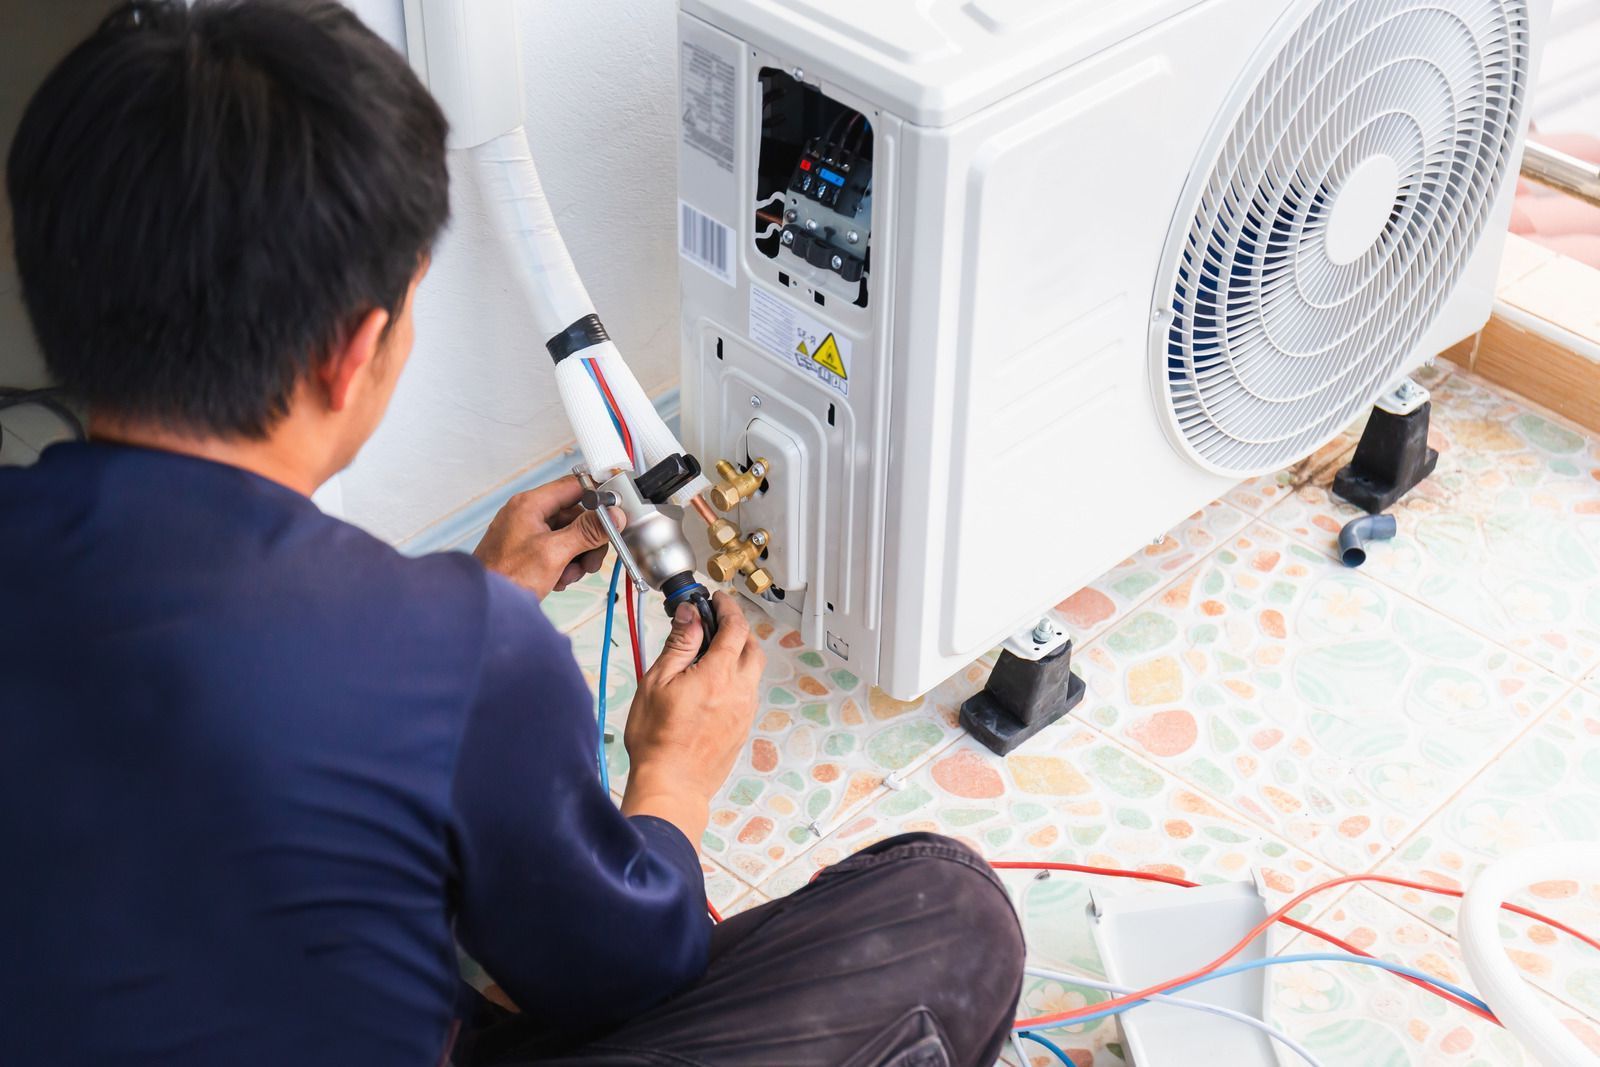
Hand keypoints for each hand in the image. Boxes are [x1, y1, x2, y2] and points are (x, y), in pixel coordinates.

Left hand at [473, 476, 619, 598]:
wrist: (486, 607)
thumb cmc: (506, 578)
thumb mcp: (554, 553)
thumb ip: (587, 531)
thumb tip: (613, 515)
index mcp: (530, 504)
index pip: (574, 486)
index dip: (597, 499)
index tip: (613, 514)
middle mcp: (528, 514)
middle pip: (575, 515)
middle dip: (588, 540)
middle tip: (590, 560)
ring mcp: (528, 532)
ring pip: (569, 535)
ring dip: (577, 557)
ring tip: (569, 574)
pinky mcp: (529, 550)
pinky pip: (558, 549)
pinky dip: (564, 564)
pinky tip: (558, 579)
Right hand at [621, 593, 764, 846]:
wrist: (672, 785)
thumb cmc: (657, 740)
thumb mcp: (657, 683)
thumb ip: (678, 645)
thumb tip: (690, 615)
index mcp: (718, 675)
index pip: (735, 628)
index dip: (727, 608)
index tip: (716, 600)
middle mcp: (739, 691)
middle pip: (753, 646)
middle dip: (738, 628)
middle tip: (716, 622)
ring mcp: (745, 711)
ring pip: (753, 670)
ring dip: (739, 653)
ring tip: (713, 652)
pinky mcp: (743, 727)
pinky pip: (748, 692)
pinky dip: (737, 677)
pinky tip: (714, 683)